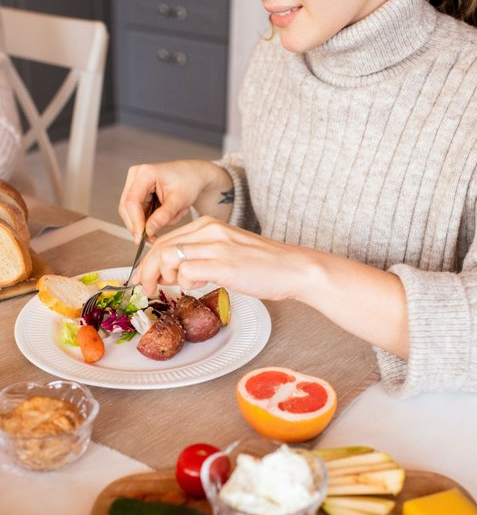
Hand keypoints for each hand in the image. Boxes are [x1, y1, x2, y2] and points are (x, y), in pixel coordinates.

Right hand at [118, 161, 232, 243]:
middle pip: (126, 207)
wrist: (194, 175)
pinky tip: (168, 216)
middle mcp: (135, 176)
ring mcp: (135, 184)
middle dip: (139, 225)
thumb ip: (163, 216)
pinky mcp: (139, 193)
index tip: (141, 238)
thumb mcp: (178, 200)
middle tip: (152, 240)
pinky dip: (151, 219)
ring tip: (172, 217)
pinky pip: (138, 212)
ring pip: (132, 212)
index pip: (131, 201)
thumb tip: (148, 231)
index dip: (135, 221)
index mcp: (144, 173)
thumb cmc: (189, 182)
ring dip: (148, 222)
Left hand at [132, 215, 308, 298]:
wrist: (294, 268)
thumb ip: (202, 256)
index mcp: (209, 225)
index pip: (165, 239)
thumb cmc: (264, 265)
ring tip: (170, 289)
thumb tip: (174, 272)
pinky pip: (186, 272)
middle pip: (160, 247)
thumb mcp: (228, 251)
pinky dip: (183, 283)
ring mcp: (216, 246)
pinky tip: (196, 287)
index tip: (145, 277)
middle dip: (146, 271)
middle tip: (145, 288)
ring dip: (161, 277)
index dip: (148, 261)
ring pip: (168, 257)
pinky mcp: (224, 265)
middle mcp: (209, 231)